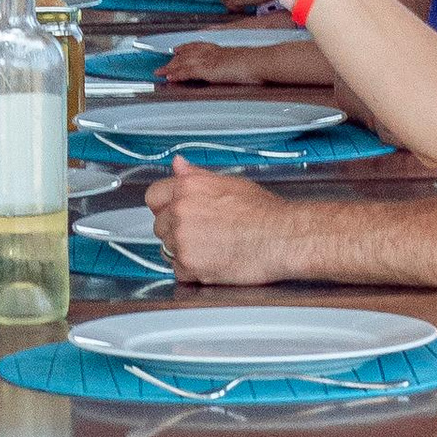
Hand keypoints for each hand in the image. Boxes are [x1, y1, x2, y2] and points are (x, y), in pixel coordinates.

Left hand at [146, 159, 295, 287]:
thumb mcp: (230, 182)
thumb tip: (178, 165)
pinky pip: (179, 271)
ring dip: (185, 251)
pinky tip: (215, 261)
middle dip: (177, 231)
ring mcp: (182, 239)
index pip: (154, 196)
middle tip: (204, 233)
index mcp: (188, 187)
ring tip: (214, 247)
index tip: (173, 212)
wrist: (282, 238)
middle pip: (160, 225)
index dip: (165, 206)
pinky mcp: (189, 265)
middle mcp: (180, 211)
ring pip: (168, 249)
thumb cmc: (264, 213)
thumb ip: (197, 175)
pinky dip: (193, 271)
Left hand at [157, 41, 250, 87]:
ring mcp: (210, 60)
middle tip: (164, 63)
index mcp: (222, 50)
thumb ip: (237, 64)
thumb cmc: (258, 63)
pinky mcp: (209, 70)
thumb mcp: (245, 62)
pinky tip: (170, 78)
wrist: (260, 62)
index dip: (187, 48)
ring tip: (160, 72)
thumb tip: (239, 69)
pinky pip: (188, 72)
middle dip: (174, 59)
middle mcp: (213, 52)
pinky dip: (178, 74)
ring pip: (185, 62)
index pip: (200, 46)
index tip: (178, 49)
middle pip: (188, 54)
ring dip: (171, 67)